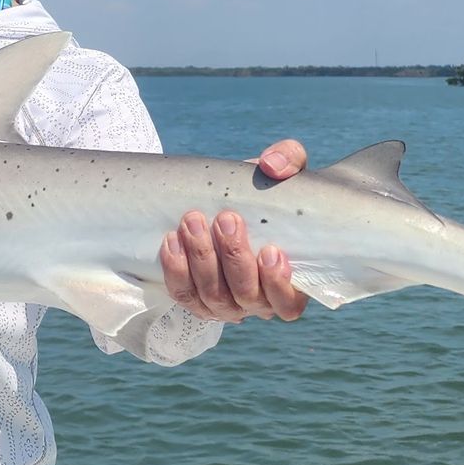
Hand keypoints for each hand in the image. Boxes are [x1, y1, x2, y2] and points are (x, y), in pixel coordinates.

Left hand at [158, 138, 309, 321]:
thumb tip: (272, 165)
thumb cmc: (272, 194)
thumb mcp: (289, 171)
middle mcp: (258, 302)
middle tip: (225, 218)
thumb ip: (290, 160)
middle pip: (246, 295)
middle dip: (234, 257)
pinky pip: (184, 294)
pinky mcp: (196, 298)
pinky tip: (172, 240)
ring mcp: (226, 304)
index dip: (279, 284)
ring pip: (213, 296)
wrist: (236, 202)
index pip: (288, 303)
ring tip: (193, 221)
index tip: (270, 250)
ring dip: (202, 259)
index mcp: (290, 283)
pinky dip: (176, 270)